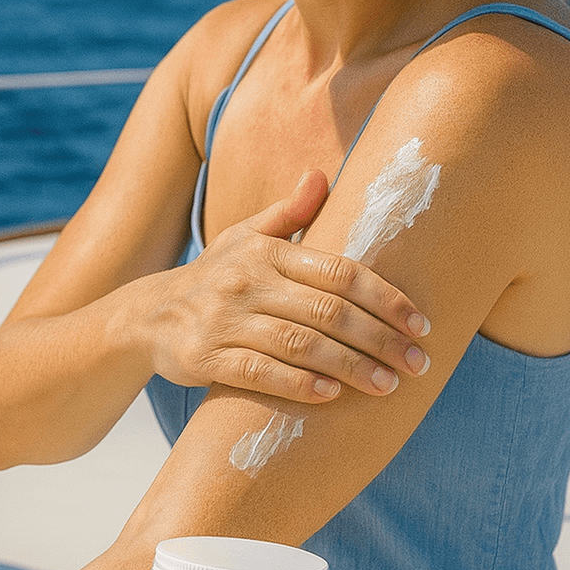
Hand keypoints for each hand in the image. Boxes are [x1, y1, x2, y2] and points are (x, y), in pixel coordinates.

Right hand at [144, 169, 431, 403]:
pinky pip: (259, 371)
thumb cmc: (216, 275)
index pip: (340, 271)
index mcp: (267, 251)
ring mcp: (224, 319)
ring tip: (388, 386)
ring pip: (300, 344)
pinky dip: (298, 384)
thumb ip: (290, 212)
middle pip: (328, 311)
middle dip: (380, 339)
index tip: (421, 324)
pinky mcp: (205, 356)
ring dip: (350, 367)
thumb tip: (322, 174)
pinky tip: (332, 395)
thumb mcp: (245, 236)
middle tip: (418, 363)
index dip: (386, 298)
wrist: (148, 316)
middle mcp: (246, 281)